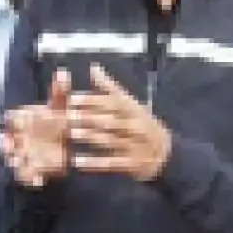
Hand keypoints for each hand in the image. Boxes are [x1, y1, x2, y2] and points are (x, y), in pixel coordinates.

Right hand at [0, 69, 73, 187]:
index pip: (11, 118)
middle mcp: (18, 137)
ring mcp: (24, 155)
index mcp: (22, 119)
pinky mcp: (34, 170)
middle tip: (10, 144)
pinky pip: (28, 176)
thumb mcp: (60, 107)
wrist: (61, 142)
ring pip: (15, 160)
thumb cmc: (55, 120)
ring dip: (16, 162)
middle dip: (8, 144)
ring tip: (20, 163)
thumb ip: (60, 93)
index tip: (15, 118)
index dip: (12, 119)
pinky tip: (38, 181)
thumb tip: (63, 73)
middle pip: (7, 141)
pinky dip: (31, 179)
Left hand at [68, 66, 173, 181]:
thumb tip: (93, 68)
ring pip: (110, 141)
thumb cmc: (142, 124)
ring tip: (71, 134)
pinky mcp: (131, 164)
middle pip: (110, 121)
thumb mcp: (131, 105)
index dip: (92, 100)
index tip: (72, 99)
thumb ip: (111, 89)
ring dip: (90, 137)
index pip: (113, 102)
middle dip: (88, 118)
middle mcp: (136, 126)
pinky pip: (111, 163)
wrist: (165, 154)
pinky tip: (78, 162)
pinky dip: (94, 163)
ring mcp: (135, 146)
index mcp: (134, 109)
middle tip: (67, 116)